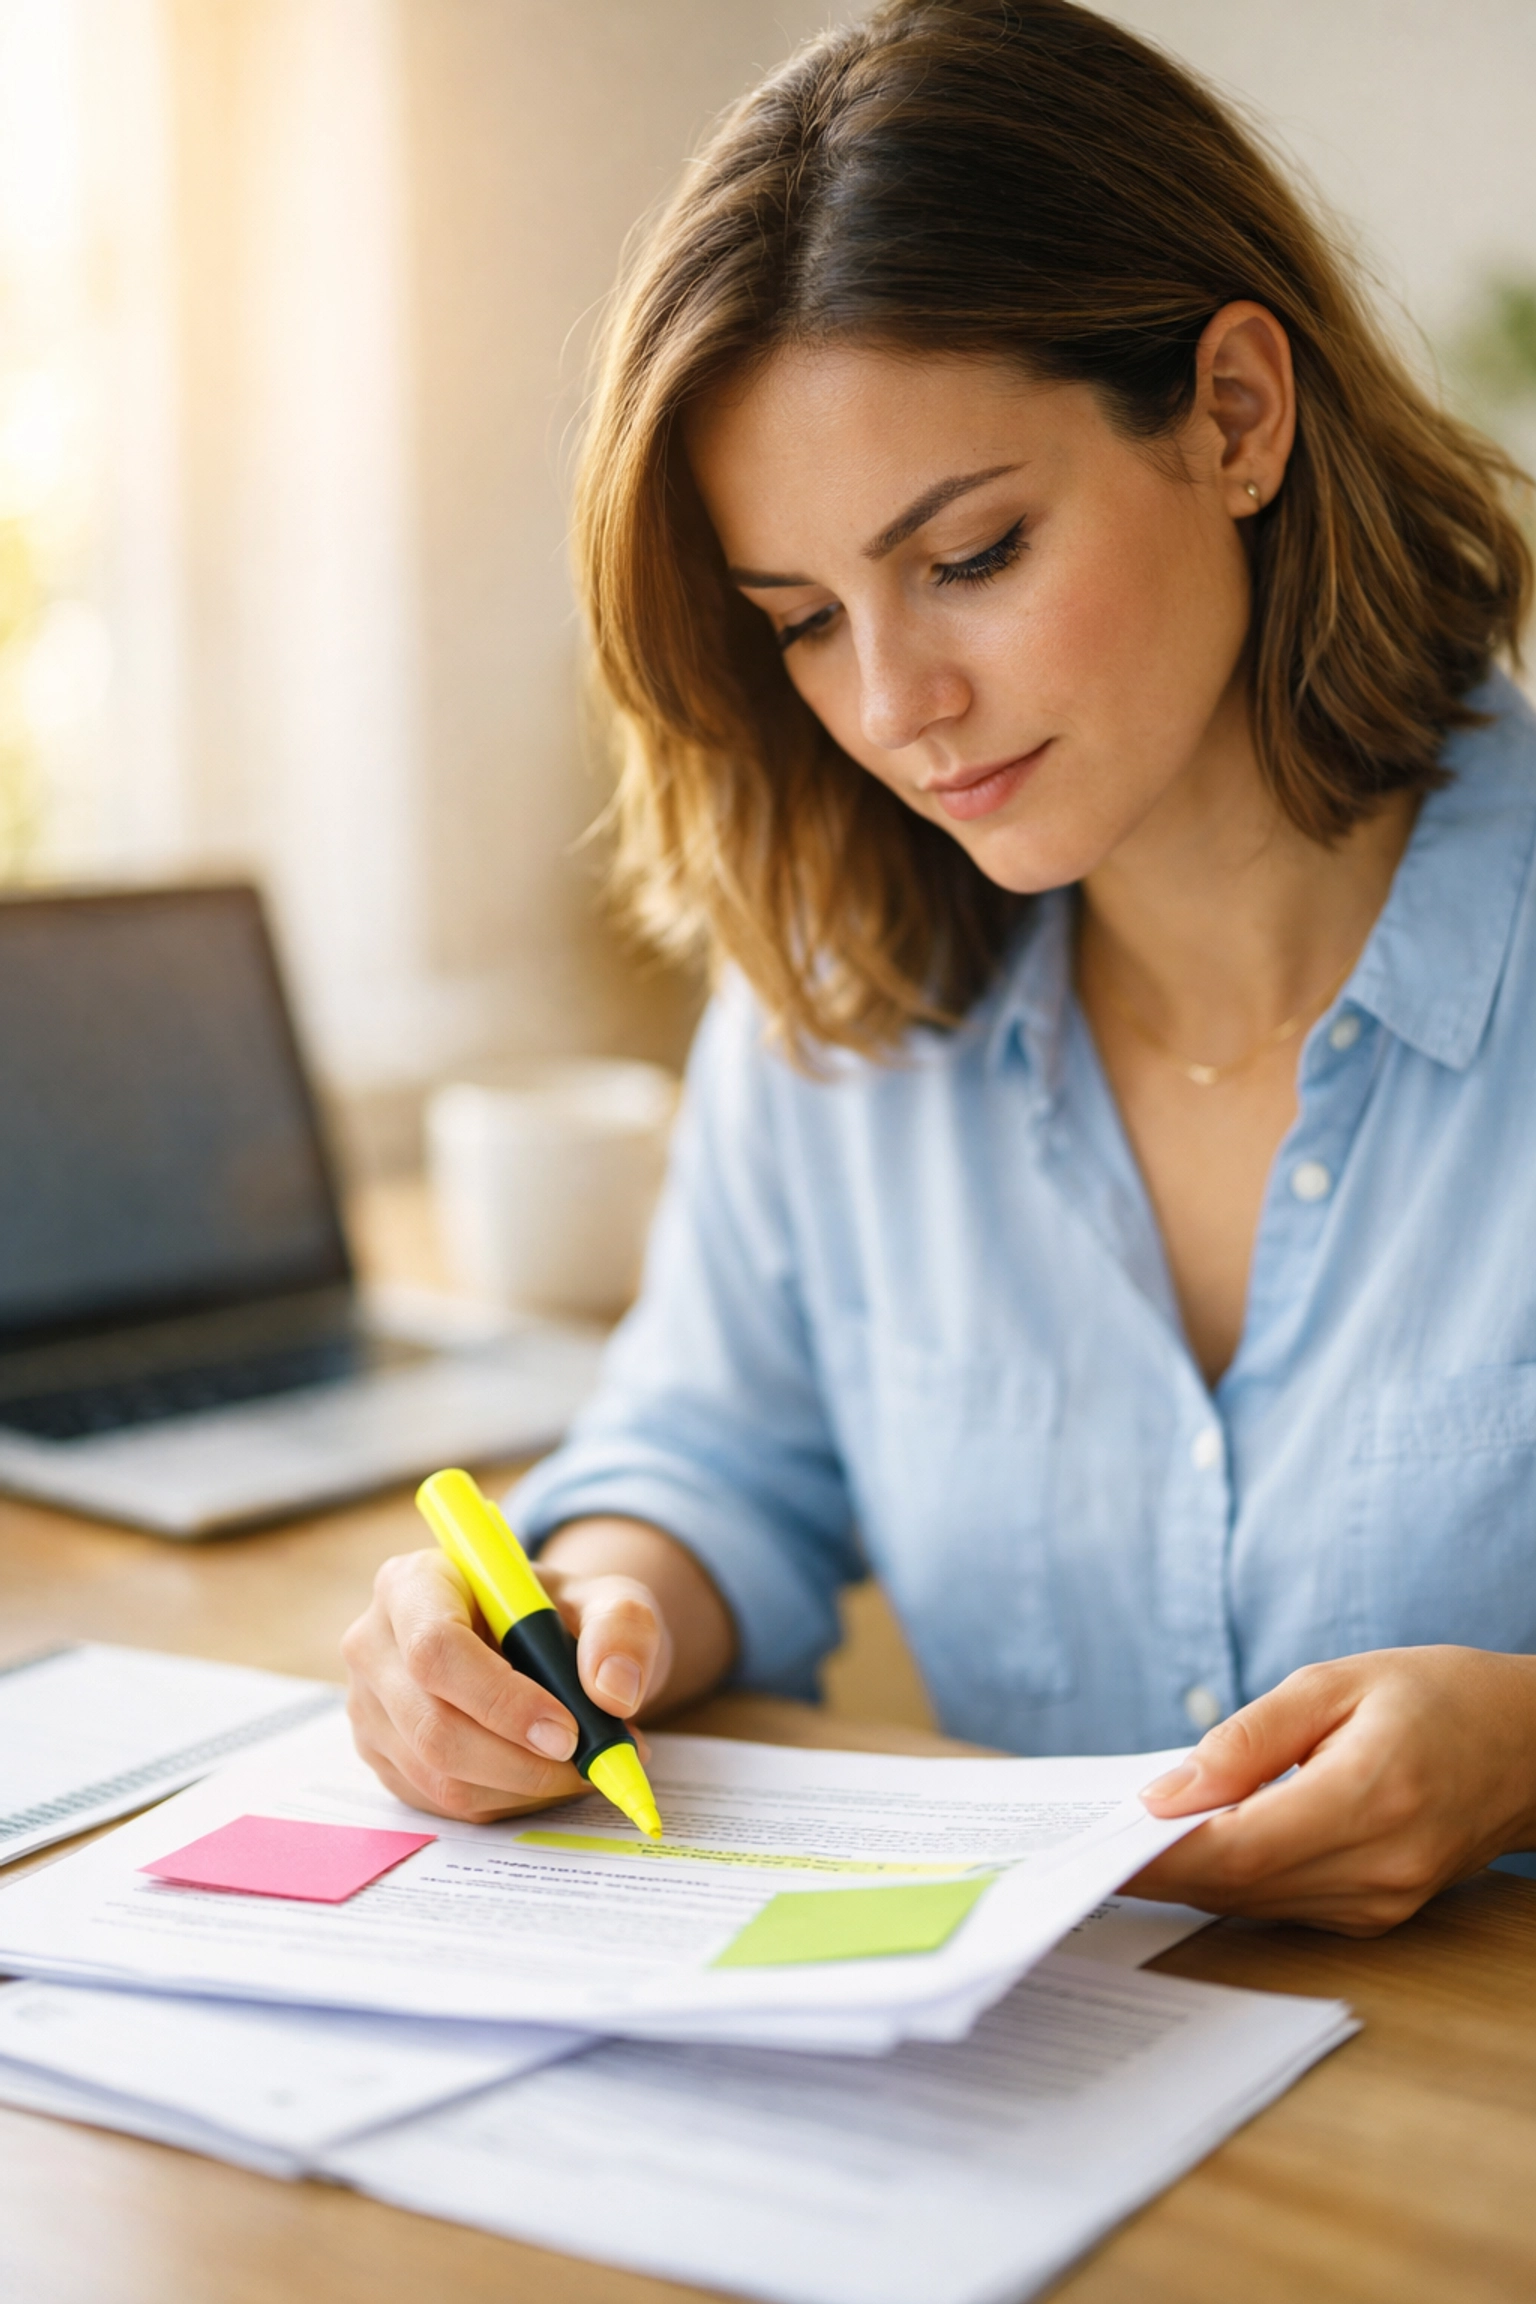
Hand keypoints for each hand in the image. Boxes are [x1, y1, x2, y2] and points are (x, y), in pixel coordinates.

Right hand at [342, 1545, 668, 1823]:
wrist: (538, 1642)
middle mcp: (374, 1644)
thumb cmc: (561, 1613)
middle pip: (433, 1726)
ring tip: (582, 1766)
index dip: (500, 1700)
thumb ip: (622, 1627)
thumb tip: (612, 1690)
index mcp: (413, 1583)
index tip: (568, 1731)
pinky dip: (507, 1801)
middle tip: (590, 1762)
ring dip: (522, 1786)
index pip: (436, 1649)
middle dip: (521, 1761)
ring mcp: (370, 1708)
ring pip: (439, 1776)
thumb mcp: (607, 1597)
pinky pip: (443, 1803)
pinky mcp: (384, 1757)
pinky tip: (545, 1774)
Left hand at [1128, 1646, 1535, 1934]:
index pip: (1239, 1847)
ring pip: (1254, 1902)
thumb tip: (1168, 1791)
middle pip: (1238, 1885)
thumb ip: (1248, 1738)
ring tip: (1133, 1838)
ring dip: (1192, 1874)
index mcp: (1368, 1798)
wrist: (1528, 1747)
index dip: (1161, 1852)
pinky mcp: (1378, 1915)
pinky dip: (1236, 1877)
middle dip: (1161, 1865)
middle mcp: (1376, 1867)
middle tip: (1096, 1837)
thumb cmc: (1435, 1697)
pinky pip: (1284, 1904)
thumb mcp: (1334, 1684)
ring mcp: (1380, 1902)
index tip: (1102, 1838)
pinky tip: (1201, 1845)